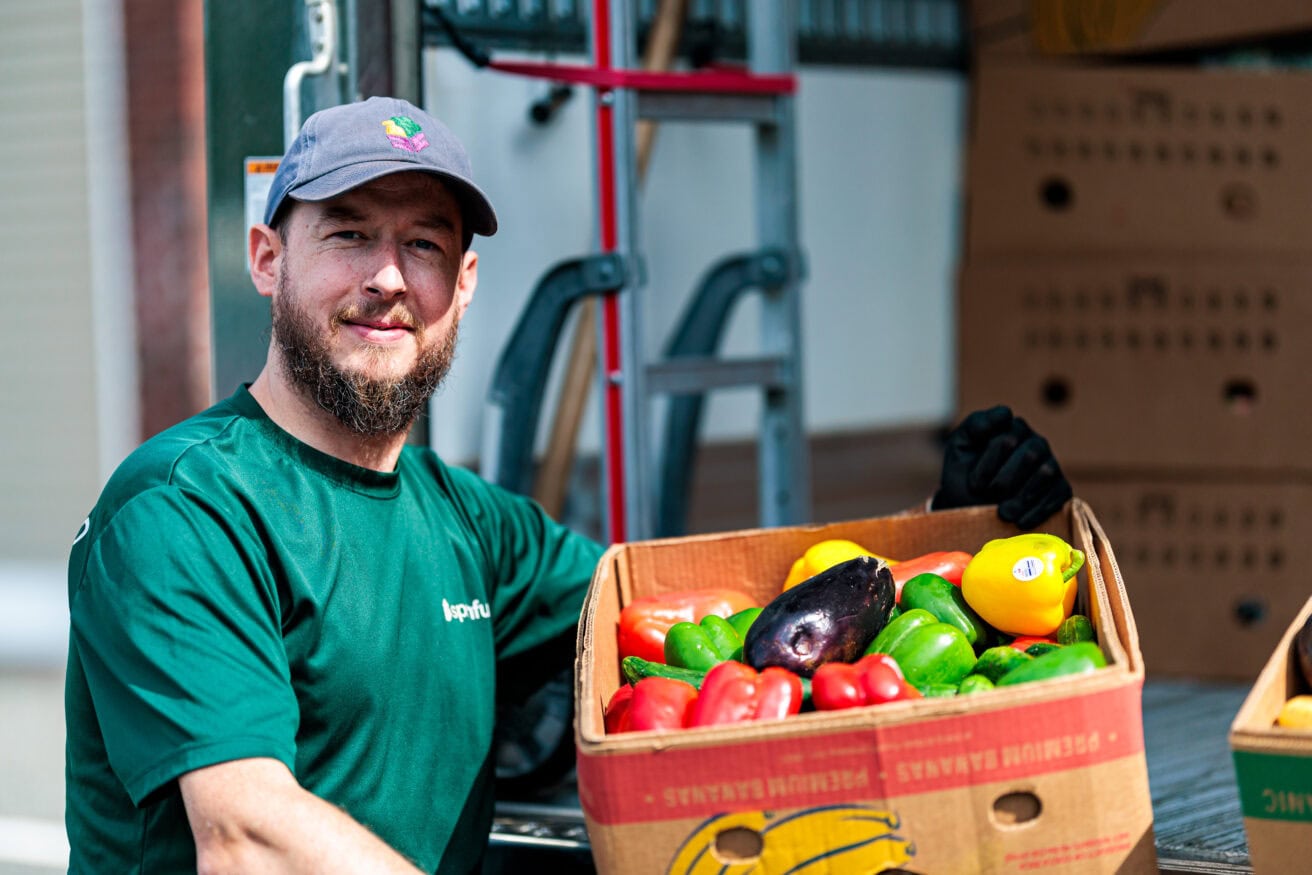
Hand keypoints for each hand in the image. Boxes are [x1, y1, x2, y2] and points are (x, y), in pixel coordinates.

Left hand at [932, 406, 1071, 529]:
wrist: (971, 508)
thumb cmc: (964, 475)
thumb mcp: (959, 449)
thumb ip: (976, 426)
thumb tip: (1006, 413)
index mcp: (1010, 427)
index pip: (1006, 438)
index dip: (988, 464)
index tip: (974, 484)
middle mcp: (1034, 441)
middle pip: (1028, 455)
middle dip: (1004, 481)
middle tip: (987, 498)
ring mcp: (1050, 463)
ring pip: (1045, 473)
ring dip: (1022, 497)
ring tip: (1003, 514)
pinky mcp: (1060, 487)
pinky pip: (1058, 494)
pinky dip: (1039, 510)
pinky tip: (1021, 521)